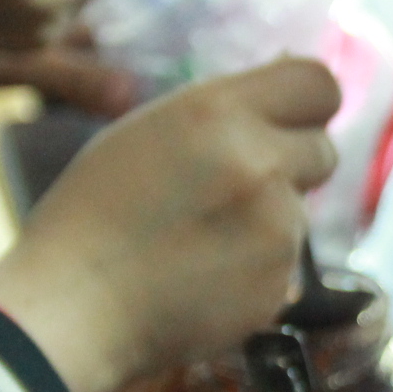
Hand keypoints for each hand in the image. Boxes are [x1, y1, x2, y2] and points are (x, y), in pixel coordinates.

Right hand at [0, 59, 340, 391]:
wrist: (69, 309)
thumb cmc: (91, 216)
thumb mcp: (145, 136)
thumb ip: (220, 117)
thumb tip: (281, 104)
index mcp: (217, 113)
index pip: (318, 83)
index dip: (309, 104)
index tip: (293, 121)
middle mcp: (259, 163)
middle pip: (323, 149)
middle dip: (291, 165)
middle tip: (237, 187)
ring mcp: (277, 226)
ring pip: (301, 210)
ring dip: (269, 219)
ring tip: (199, 241)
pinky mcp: (281, 281)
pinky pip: (286, 262)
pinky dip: (257, 267)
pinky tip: (203, 276)